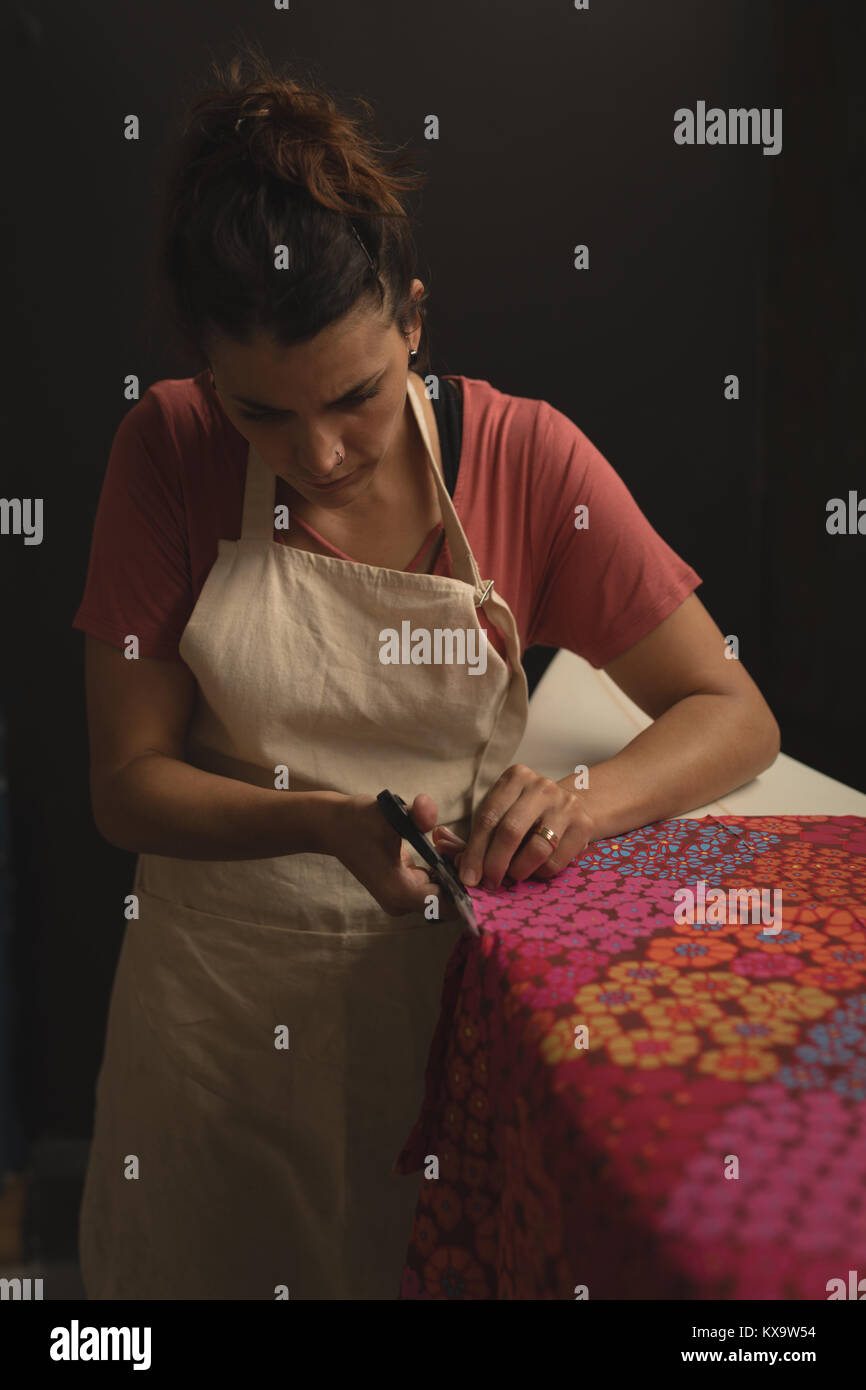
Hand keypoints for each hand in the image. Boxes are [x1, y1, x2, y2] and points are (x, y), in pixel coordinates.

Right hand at [330, 792, 460, 921]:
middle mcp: (402, 902)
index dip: (464, 883)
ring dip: (450, 866)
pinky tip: (437, 843)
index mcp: (400, 892)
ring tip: (442, 839)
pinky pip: (433, 885)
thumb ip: (414, 814)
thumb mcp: (388, 813)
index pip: (449, 904)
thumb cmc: (358, 820)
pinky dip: (441, 866)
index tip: (462, 854)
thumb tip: (430, 809)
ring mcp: (401, 898)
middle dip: (458, 870)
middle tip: (450, 841)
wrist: (331, 826)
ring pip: (443, 892)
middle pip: (449, 899)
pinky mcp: (401, 888)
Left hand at [431, 765, 594, 888]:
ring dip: (518, 870)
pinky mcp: (583, 825)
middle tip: (488, 883)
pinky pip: (556, 860)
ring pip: (536, 848)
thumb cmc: (526, 815)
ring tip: (512, 876)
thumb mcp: (500, 813)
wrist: (576, 807)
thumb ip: (472, 832)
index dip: (475, 850)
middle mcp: (542, 786)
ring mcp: (565, 804)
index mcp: (515, 778)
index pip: (488, 817)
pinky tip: (534, 871)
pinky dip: (540, 873)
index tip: (467, 875)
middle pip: (510, 832)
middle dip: (494, 864)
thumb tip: (439, 843)